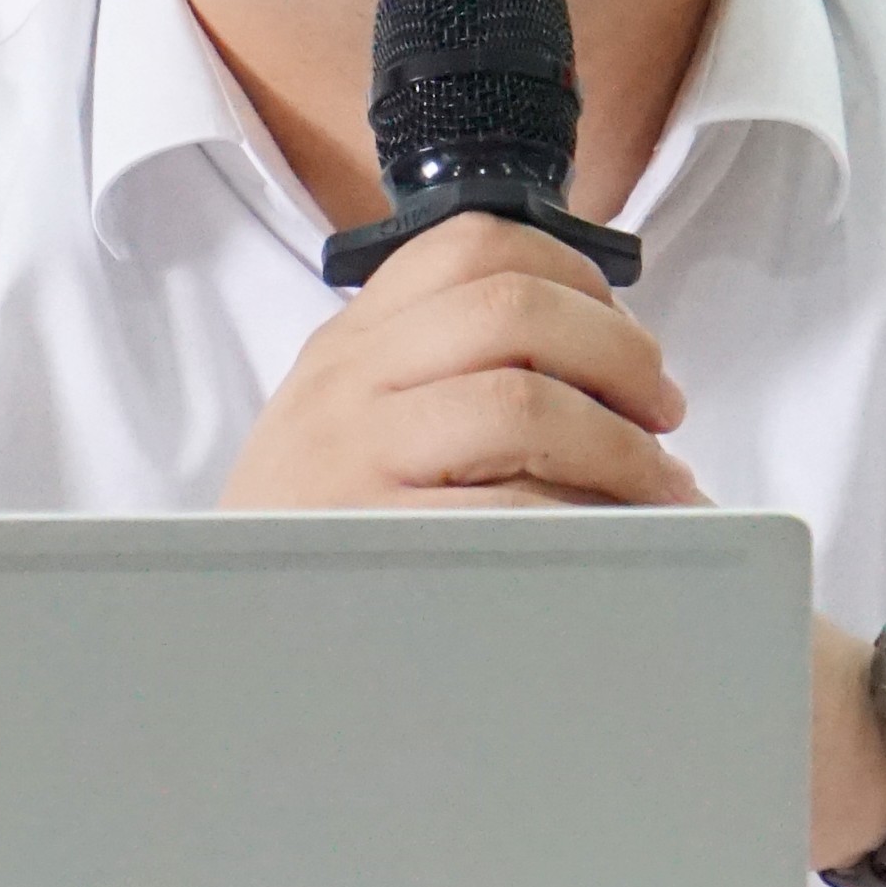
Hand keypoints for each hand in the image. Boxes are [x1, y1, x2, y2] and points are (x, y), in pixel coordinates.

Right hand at [220, 213, 696, 508]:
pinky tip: (613, 540)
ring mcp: (356, 457)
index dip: (576, 276)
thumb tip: (608, 367)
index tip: (623, 331)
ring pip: (522, 402)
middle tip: (661, 408)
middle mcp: (348, 382)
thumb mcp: (351, 424)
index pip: (472, 245)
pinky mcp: (378, 538)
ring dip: (620, 442)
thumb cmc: (320, 532)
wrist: (223, 641)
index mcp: (352, 342)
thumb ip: (445, 373)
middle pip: (512, 309)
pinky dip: (582, 520)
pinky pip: (509, 510)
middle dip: (618, 353)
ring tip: (657, 483)